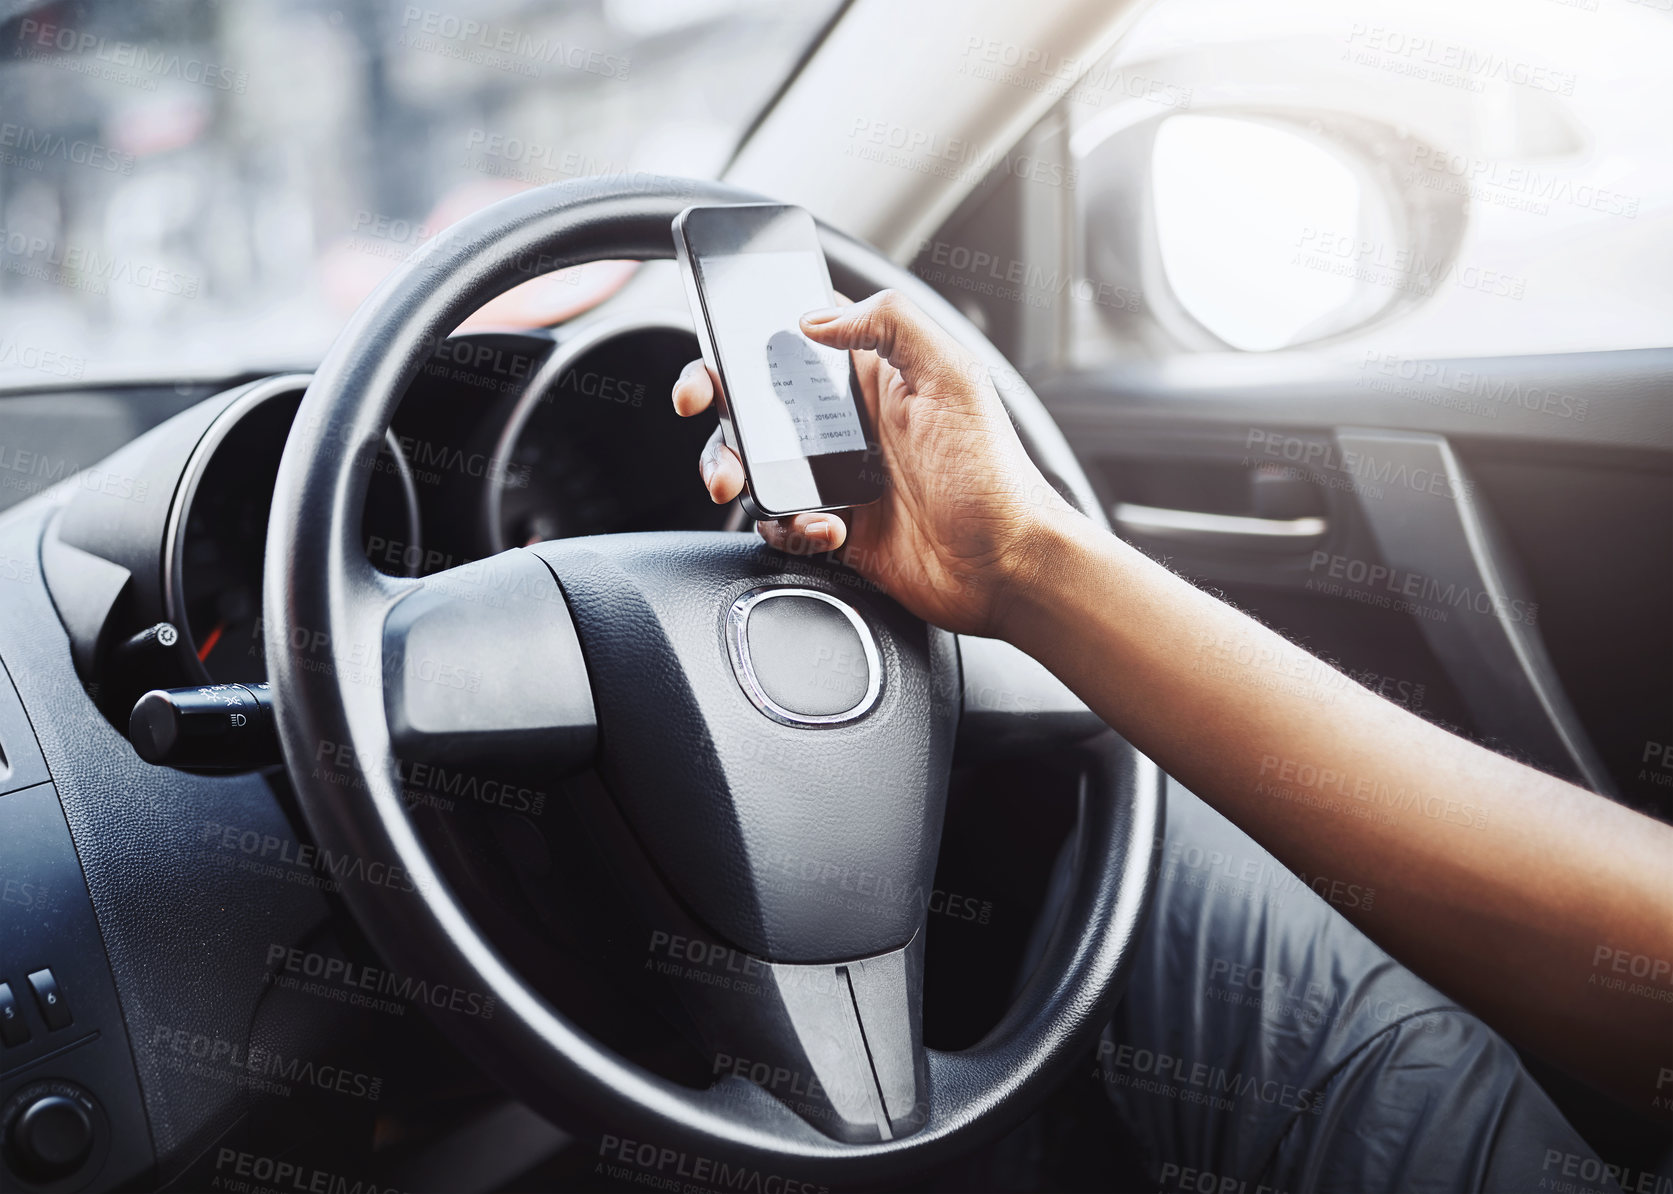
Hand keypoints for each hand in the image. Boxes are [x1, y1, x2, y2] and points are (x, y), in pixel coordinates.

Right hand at [671, 289, 1078, 637]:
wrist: (1008, 568)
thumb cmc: (996, 474)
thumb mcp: (953, 376)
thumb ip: (890, 324)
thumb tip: (815, 316)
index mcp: (872, 377)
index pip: (793, 342)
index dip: (742, 342)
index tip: (713, 358)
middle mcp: (848, 425)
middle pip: (754, 406)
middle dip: (718, 412)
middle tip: (707, 418)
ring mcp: (837, 479)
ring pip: (756, 466)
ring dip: (736, 471)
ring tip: (741, 484)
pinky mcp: (836, 531)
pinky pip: (782, 525)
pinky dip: (788, 528)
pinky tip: (825, 530)